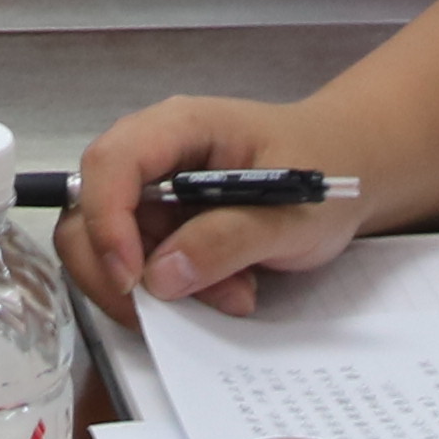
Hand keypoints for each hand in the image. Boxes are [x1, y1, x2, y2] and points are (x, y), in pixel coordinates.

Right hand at [57, 95, 369, 316]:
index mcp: (178, 127)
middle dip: (116, 270)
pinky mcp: (162, 224)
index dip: (108, 222)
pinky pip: (143, 265)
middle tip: (166, 311)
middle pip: (88, 210)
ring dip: (159, 288)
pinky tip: (232, 289)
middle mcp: (151, 156)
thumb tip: (160, 277)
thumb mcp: (290, 212)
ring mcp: (153, 192)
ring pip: (110, 248)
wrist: (350, 169)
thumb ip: (228, 240)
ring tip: (232, 295)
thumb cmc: (325, 171)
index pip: (110, 164)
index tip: (133, 280)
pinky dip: (178, 291)